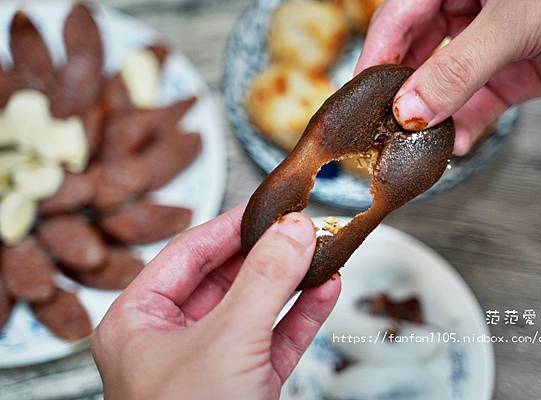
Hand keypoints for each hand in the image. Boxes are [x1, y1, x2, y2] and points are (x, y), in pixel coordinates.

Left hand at [91, 204, 340, 398]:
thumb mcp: (225, 340)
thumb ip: (263, 280)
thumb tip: (294, 230)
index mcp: (138, 321)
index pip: (188, 253)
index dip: (231, 224)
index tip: (268, 204)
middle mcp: (173, 338)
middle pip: (227, 277)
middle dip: (269, 252)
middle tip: (302, 224)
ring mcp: (213, 360)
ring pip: (257, 306)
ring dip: (292, 280)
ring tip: (321, 249)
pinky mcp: (246, 383)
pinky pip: (276, 338)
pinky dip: (302, 314)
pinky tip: (326, 289)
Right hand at [356, 0, 540, 154]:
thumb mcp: (515, 24)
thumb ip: (458, 68)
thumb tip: (410, 110)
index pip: (397, 19)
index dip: (376, 59)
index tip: (362, 99)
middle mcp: (466, 10)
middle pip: (416, 55)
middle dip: (403, 96)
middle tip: (386, 129)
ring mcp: (488, 44)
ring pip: (445, 85)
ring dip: (434, 118)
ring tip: (419, 144)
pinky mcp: (511, 72)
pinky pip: (477, 102)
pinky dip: (466, 126)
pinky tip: (456, 144)